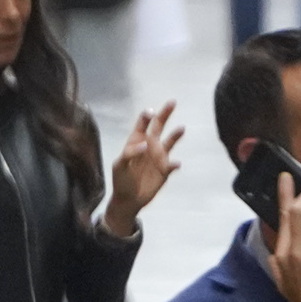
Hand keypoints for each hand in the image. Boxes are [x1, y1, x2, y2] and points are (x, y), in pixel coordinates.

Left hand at [103, 104, 183, 235]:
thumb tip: (145, 144)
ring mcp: (158, 157)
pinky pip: (173, 165)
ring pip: (170, 142)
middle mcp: (149, 145)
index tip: (150, 113)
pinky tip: (176, 164)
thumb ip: (130, 153)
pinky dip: (175, 164)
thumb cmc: (120, 180)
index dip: (146, 117)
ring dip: (175, 135)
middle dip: (165, 114)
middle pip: (159, 126)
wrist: (128, 199)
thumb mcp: (119, 166)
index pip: (142, 125)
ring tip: (181, 128)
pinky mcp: (165, 170)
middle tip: (172, 102)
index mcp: (136, 141)